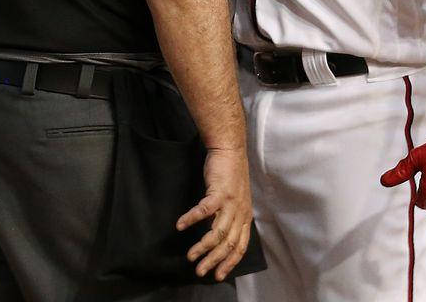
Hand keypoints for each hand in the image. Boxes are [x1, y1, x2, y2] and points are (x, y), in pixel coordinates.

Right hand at [176, 146, 253, 280]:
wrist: (230, 150)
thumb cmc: (230, 174)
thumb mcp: (236, 200)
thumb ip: (230, 217)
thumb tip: (218, 235)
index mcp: (245, 216)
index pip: (241, 245)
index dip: (230, 262)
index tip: (218, 275)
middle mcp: (241, 212)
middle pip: (228, 243)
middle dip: (214, 260)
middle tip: (200, 271)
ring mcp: (231, 202)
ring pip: (218, 232)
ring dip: (203, 247)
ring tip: (191, 256)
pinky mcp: (219, 192)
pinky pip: (204, 210)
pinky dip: (191, 219)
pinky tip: (180, 226)